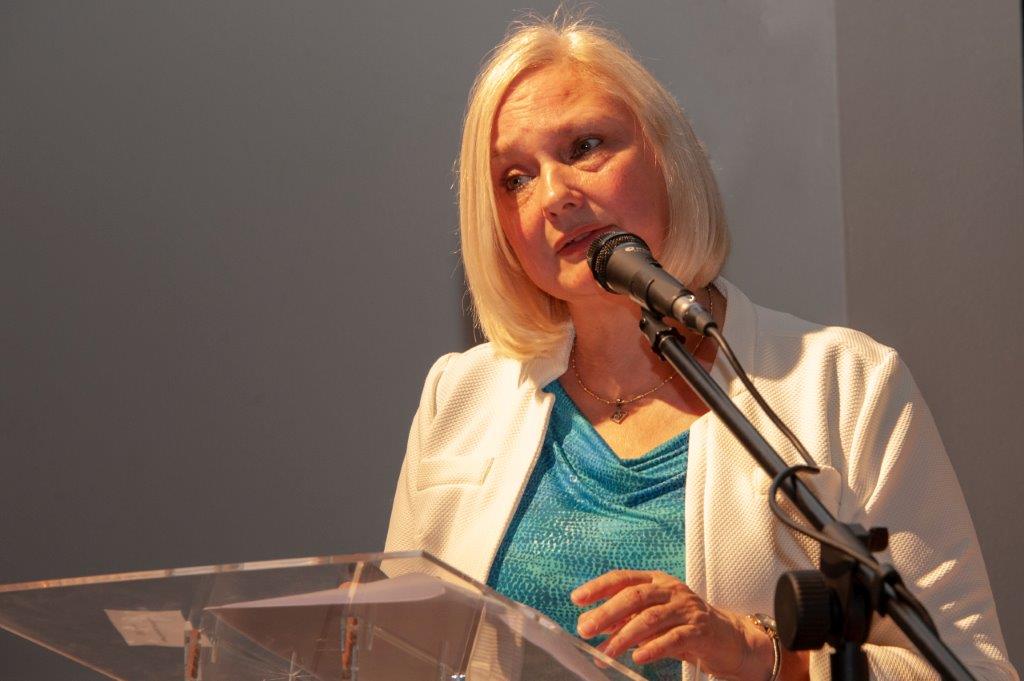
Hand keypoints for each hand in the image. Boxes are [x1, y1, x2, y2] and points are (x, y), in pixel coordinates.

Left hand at [571, 570, 773, 680]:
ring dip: (625, 635)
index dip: (598, 587)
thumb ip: (625, 623)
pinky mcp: (700, 630)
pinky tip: (638, 657)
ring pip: (651, 617)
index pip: (622, 579)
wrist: (729, 639)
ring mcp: (686, 608)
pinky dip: (653, 648)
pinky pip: (673, 638)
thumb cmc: (684, 626)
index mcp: (656, 581)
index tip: (577, 599)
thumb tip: (594, 630)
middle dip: (607, 612)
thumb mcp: (652, 621)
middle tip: (586, 629)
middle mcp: (670, 590)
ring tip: (607, 650)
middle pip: (634, 596)